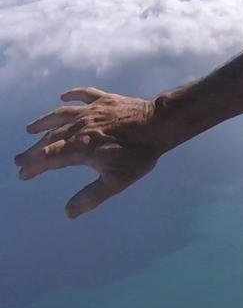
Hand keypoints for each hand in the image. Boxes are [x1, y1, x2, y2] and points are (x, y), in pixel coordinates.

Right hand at [14, 88, 167, 218]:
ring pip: (61, 115)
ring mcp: (91, 111)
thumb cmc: (138, 155)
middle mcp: (79, 126)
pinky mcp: (104, 100)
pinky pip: (83, 95)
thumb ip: (91, 196)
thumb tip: (68, 213)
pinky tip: (64, 97)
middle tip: (19, 158)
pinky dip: (72, 96)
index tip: (22, 174)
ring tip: (31, 129)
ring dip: (44, 122)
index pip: (50, 158)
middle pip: (51, 138)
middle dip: (34, 150)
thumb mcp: (116, 181)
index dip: (35, 167)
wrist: (159, 125)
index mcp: (80, 147)